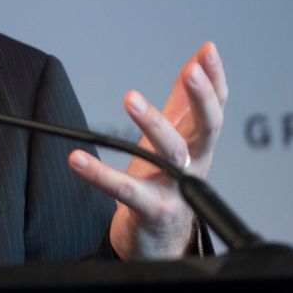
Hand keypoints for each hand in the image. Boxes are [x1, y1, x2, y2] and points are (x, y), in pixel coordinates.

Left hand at [68, 42, 226, 259]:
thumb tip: (200, 56)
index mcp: (199, 144)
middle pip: (208, 129)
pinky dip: (99, 174)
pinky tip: (76, 159)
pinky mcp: (150, 211)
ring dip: (153, 124)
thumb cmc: (166, 182)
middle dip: (202, 99)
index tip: (208, 51)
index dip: (215, 80)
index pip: (216, 108)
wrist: (159, 241)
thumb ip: (185, 100)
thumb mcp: (177, 137)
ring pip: (171, 154)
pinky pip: (125, 190)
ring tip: (130, 97)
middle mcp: (194, 165)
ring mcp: (175, 189)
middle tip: (190, 71)